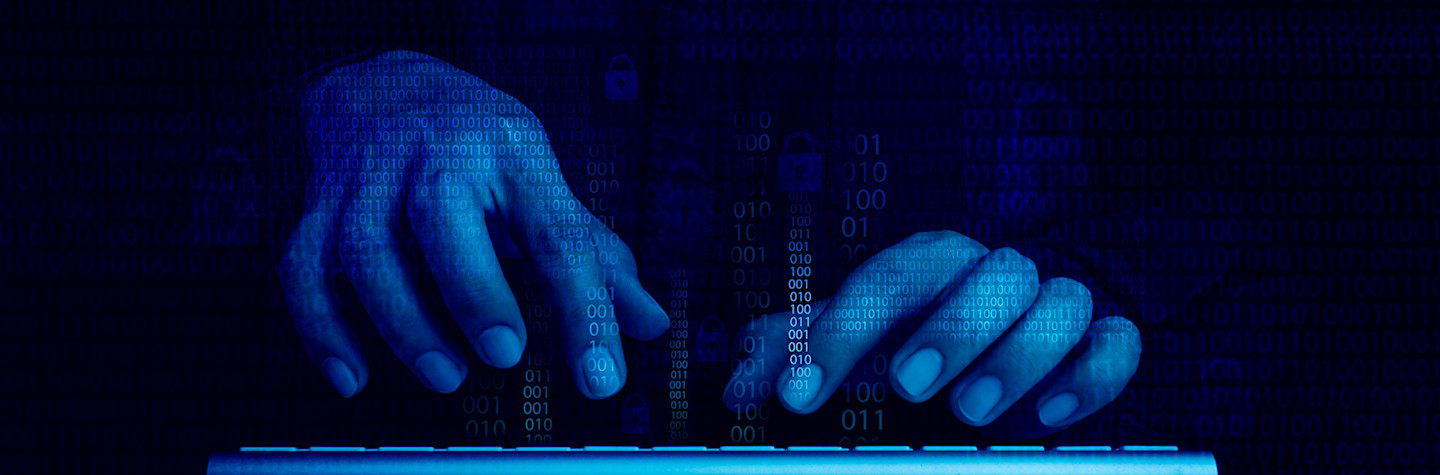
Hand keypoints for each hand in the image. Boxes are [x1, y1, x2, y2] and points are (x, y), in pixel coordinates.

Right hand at [279, 50, 667, 397]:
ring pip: (368, 248)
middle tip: (505, 354)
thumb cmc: (475, 142)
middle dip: (475, 290)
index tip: (602, 377)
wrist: (383, 82)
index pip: (557, 233)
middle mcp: (437, 154)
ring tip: (446, 374)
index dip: (584, 309)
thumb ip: (593, 255)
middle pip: (444, 215)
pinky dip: (322, 327)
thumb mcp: (541, 180)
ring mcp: (370, 176)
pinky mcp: (320, 202)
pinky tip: (353, 375)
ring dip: (405, 322)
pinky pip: (305, 265)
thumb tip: (650, 322)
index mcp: (510, 152)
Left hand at [724, 231, 1140, 437]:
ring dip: (1017, 357)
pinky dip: (1092, 375)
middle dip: (951, 330)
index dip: (840, 333)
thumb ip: (797, 353)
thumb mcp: (853, 341)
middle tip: (907, 388)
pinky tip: (1050, 418)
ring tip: (971, 413)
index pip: (887, 279)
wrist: (1007, 325)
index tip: (801, 395)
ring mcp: (1054, 303)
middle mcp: (994, 274)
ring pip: (1060, 302)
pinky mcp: (1101, 340)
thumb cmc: (917, 334)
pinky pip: (1117, 341)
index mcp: (928, 265)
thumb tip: (739, 380)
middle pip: (992, 274)